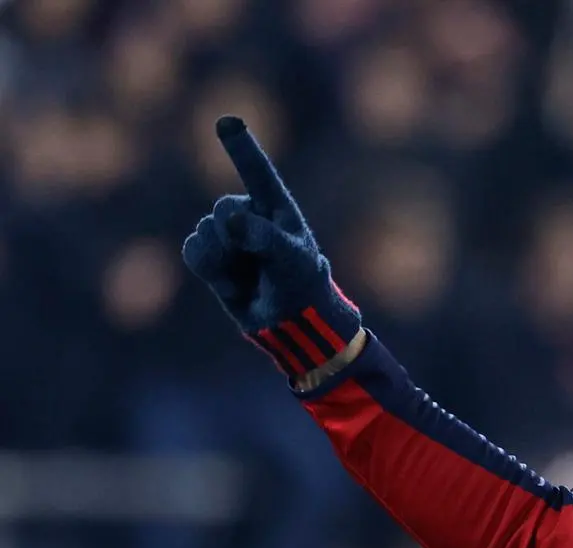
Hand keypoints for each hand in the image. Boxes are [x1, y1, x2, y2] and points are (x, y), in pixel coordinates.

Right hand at [181, 116, 361, 379]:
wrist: (289, 320)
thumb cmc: (300, 283)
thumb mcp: (291, 259)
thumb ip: (263, 236)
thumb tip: (227, 220)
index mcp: (275, 206)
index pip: (257, 173)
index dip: (241, 148)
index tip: (228, 121)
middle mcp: (247, 213)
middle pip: (222, 211)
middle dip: (235, 240)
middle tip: (260, 262)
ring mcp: (226, 232)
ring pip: (204, 234)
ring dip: (225, 261)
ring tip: (250, 275)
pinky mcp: (209, 253)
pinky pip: (192, 251)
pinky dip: (209, 270)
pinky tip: (231, 282)